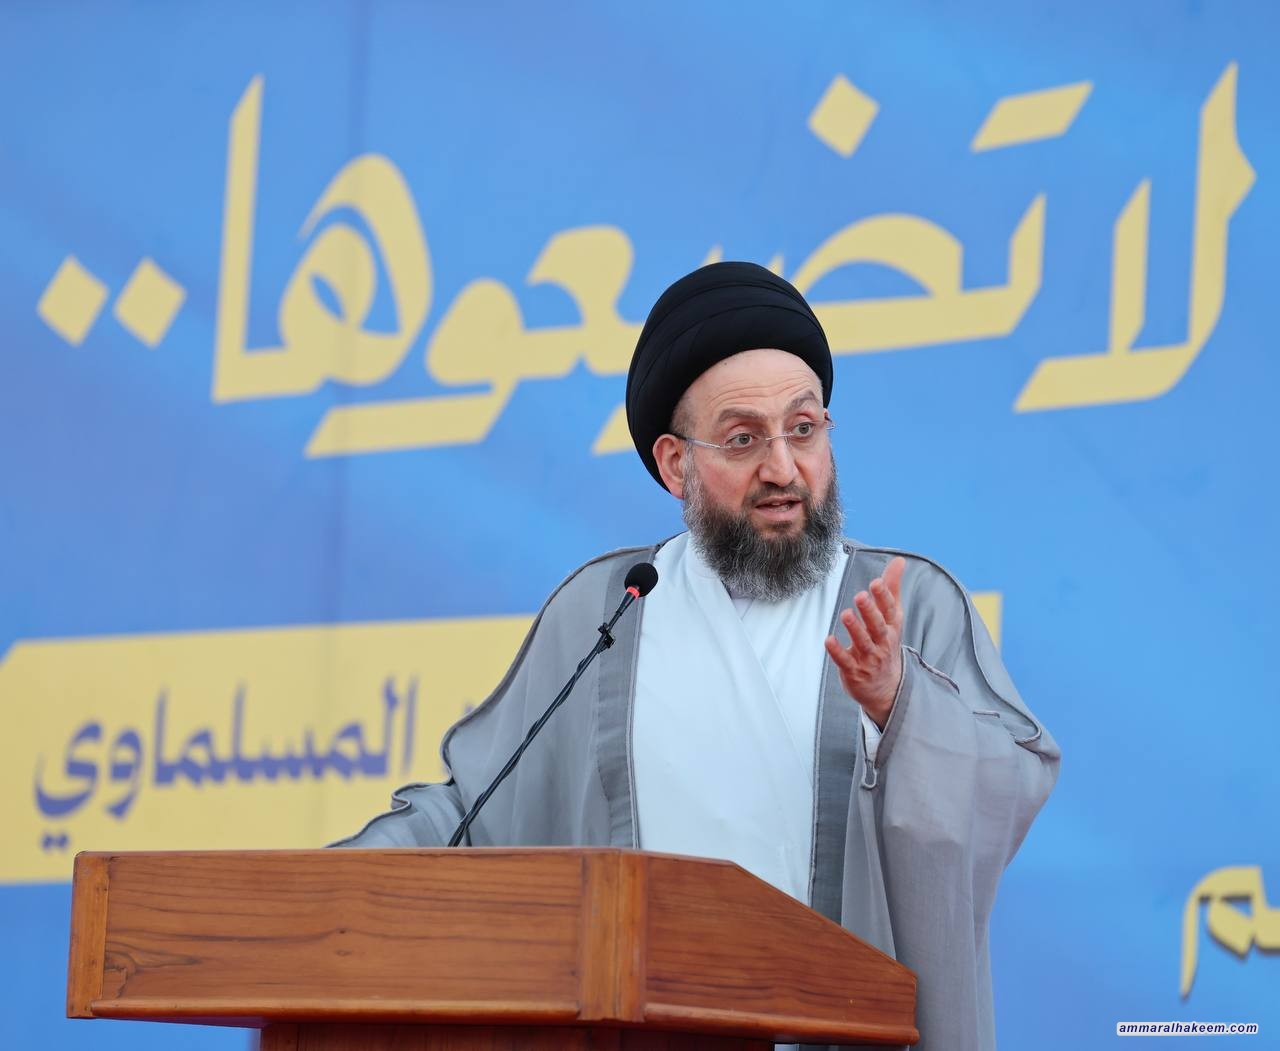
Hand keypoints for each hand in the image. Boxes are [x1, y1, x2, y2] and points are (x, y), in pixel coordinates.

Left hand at [824, 556, 905, 729]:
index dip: (883, 597)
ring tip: (845, 614)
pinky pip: (845, 661)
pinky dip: (837, 651)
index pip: (889, 610)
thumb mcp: (892, 617)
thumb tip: (899, 560)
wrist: (887, 688)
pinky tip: (829, 640)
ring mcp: (869, 658)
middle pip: (877, 626)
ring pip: (862, 642)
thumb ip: (892, 588)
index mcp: (891, 627)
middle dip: (869, 611)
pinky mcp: (854, 671)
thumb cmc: (886, 643)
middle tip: (860, 596)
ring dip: (854, 629)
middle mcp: (882, 642)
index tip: (876, 582)